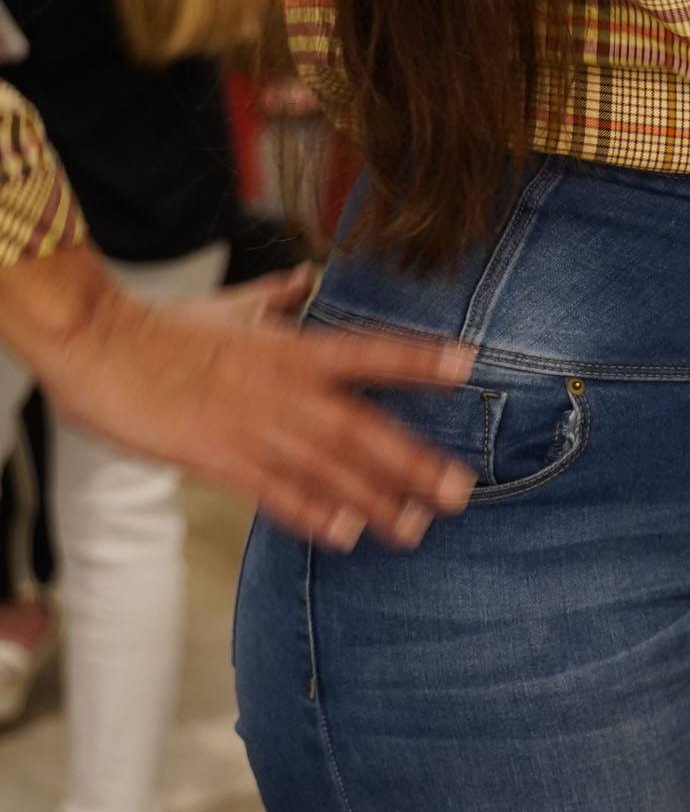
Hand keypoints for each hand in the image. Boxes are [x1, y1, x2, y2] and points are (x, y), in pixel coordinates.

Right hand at [12, 252, 476, 551]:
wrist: (98, 346)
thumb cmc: (163, 327)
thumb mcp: (230, 305)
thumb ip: (276, 296)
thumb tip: (306, 277)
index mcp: (289, 346)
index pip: (369, 350)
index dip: (419, 359)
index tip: (468, 366)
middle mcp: (282, 387)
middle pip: (361, 426)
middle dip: (413, 461)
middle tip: (460, 491)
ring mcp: (251, 424)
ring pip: (327, 467)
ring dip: (374, 499)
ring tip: (415, 527)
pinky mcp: (216, 457)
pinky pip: (273, 492)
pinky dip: (310, 513)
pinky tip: (343, 535)